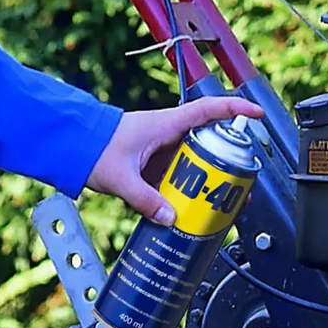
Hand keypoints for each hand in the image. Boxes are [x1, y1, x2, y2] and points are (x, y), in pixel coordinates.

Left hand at [86, 96, 263, 225]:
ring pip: (199, 165)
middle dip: (231, 165)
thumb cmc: (92, 147)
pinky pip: (183, 178)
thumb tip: (170, 218)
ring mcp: (165, 151)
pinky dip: (191, 193)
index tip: (258, 114)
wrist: (69, 146)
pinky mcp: (158, 167)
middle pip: (212, 145)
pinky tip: (195, 210)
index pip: (210, 111)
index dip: (236, 109)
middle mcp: (170, 135)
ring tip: (224, 205)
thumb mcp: (120, 177)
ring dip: (212, 183)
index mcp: (167, 124)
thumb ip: (145, 199)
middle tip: (244, 186)